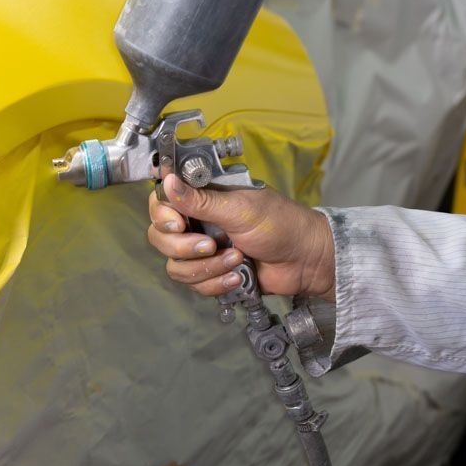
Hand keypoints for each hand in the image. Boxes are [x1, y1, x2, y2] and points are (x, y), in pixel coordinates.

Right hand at [147, 174, 335, 301]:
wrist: (304, 261)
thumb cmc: (280, 225)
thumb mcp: (239, 209)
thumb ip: (201, 199)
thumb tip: (168, 181)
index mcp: (203, 198)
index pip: (160, 203)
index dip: (163, 215)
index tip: (179, 223)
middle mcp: (197, 222)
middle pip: (161, 237)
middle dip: (185, 247)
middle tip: (211, 245)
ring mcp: (202, 249)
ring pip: (175, 265)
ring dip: (207, 267)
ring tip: (236, 260)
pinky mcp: (210, 273)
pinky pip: (193, 284)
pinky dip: (215, 283)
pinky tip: (237, 276)